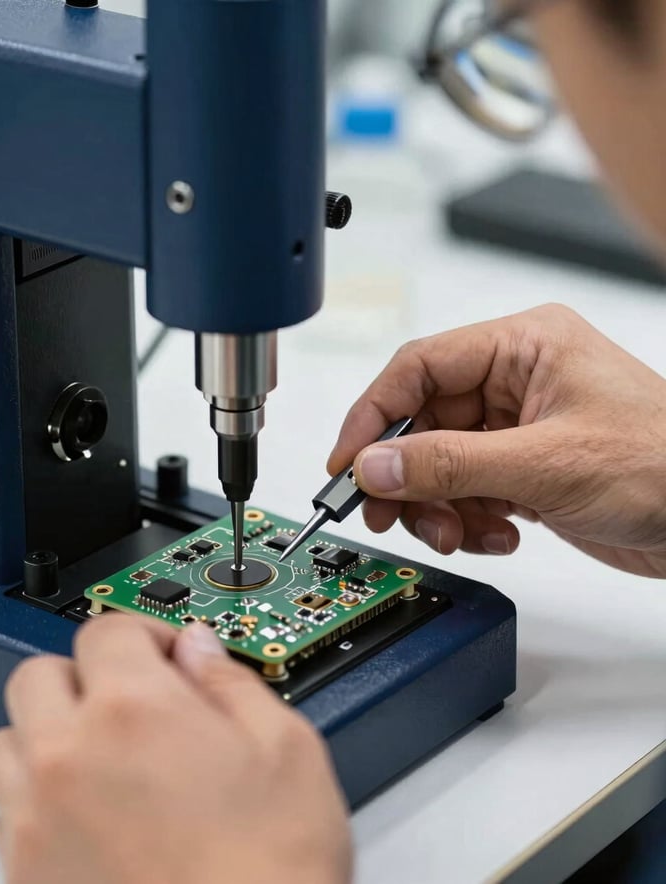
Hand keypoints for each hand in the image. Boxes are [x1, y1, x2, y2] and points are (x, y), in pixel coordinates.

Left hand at [0, 616, 351, 883]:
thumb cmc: (271, 873)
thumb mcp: (286, 748)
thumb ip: (231, 680)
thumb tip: (198, 648)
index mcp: (134, 711)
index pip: (106, 631)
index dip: (144, 635)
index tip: (166, 658)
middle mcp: (69, 758)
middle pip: (38, 676)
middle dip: (86, 676)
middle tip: (133, 701)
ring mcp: (38, 822)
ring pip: (9, 742)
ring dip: (50, 733)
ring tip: (106, 758)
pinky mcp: (26, 877)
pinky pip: (9, 811)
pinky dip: (41, 798)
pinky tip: (96, 816)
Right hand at [329, 304, 665, 577]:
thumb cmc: (665, 466)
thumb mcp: (545, 464)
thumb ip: (450, 464)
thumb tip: (375, 465)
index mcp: (523, 346)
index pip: (420, 368)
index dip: (374, 415)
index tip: (348, 462)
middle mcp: (516, 380)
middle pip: (424, 421)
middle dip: (407, 473)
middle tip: (388, 513)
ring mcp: (519, 427)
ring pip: (441, 463)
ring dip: (439, 505)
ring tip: (459, 533)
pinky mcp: (526, 468)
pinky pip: (468, 489)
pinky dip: (471, 518)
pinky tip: (502, 534)